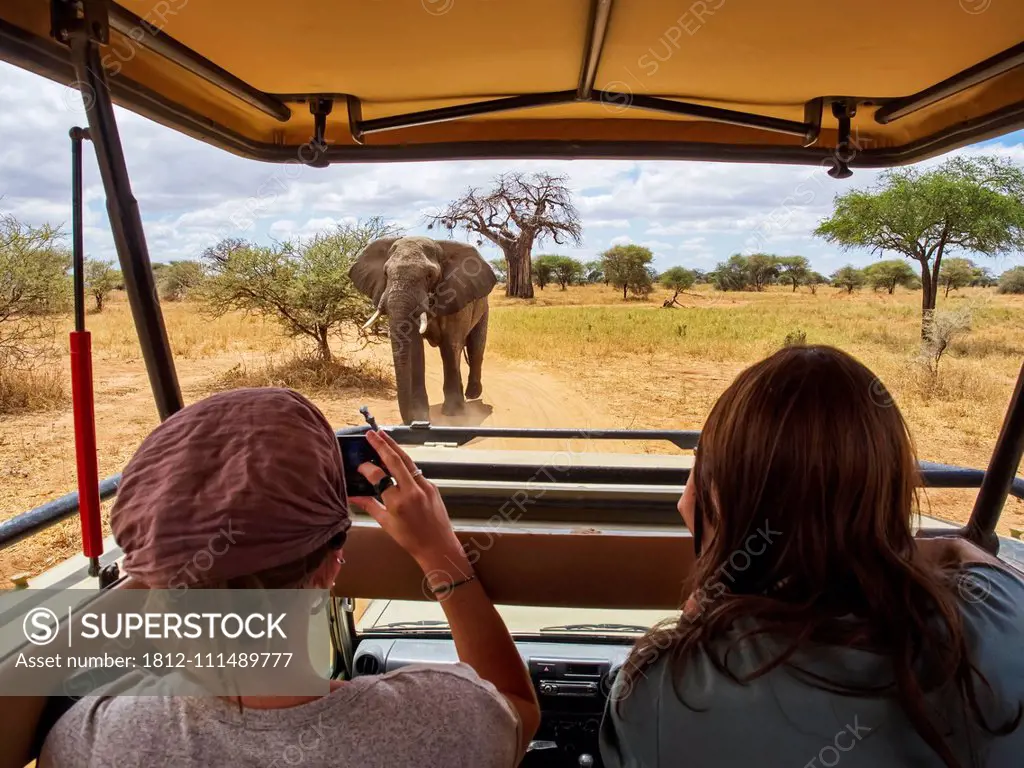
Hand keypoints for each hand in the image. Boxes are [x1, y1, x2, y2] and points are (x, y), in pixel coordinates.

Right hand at [348, 429, 468, 575]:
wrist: (438, 546)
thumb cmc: (410, 539)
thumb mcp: (386, 523)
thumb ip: (369, 505)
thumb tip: (353, 495)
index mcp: (398, 502)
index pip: (379, 477)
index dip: (367, 468)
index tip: (360, 466)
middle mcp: (412, 491)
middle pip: (395, 460)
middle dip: (382, 445)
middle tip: (371, 434)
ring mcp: (425, 486)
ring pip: (407, 461)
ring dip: (394, 447)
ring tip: (383, 435)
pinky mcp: (432, 486)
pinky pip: (415, 470)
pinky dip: (404, 462)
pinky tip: (396, 457)